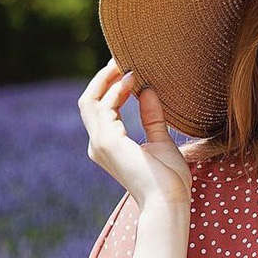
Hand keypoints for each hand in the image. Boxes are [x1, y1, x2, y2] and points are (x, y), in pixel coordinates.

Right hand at [78, 58, 191, 208]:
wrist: (168, 200)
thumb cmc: (168, 178)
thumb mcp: (161, 141)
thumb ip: (153, 118)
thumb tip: (149, 90)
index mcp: (109, 145)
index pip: (102, 108)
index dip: (112, 86)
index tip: (130, 68)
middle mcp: (99, 144)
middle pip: (90, 101)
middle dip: (104, 78)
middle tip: (122, 57)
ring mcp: (100, 144)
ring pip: (91, 101)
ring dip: (108, 79)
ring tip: (128, 63)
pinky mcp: (107, 143)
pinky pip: (103, 108)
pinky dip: (115, 91)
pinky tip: (132, 80)